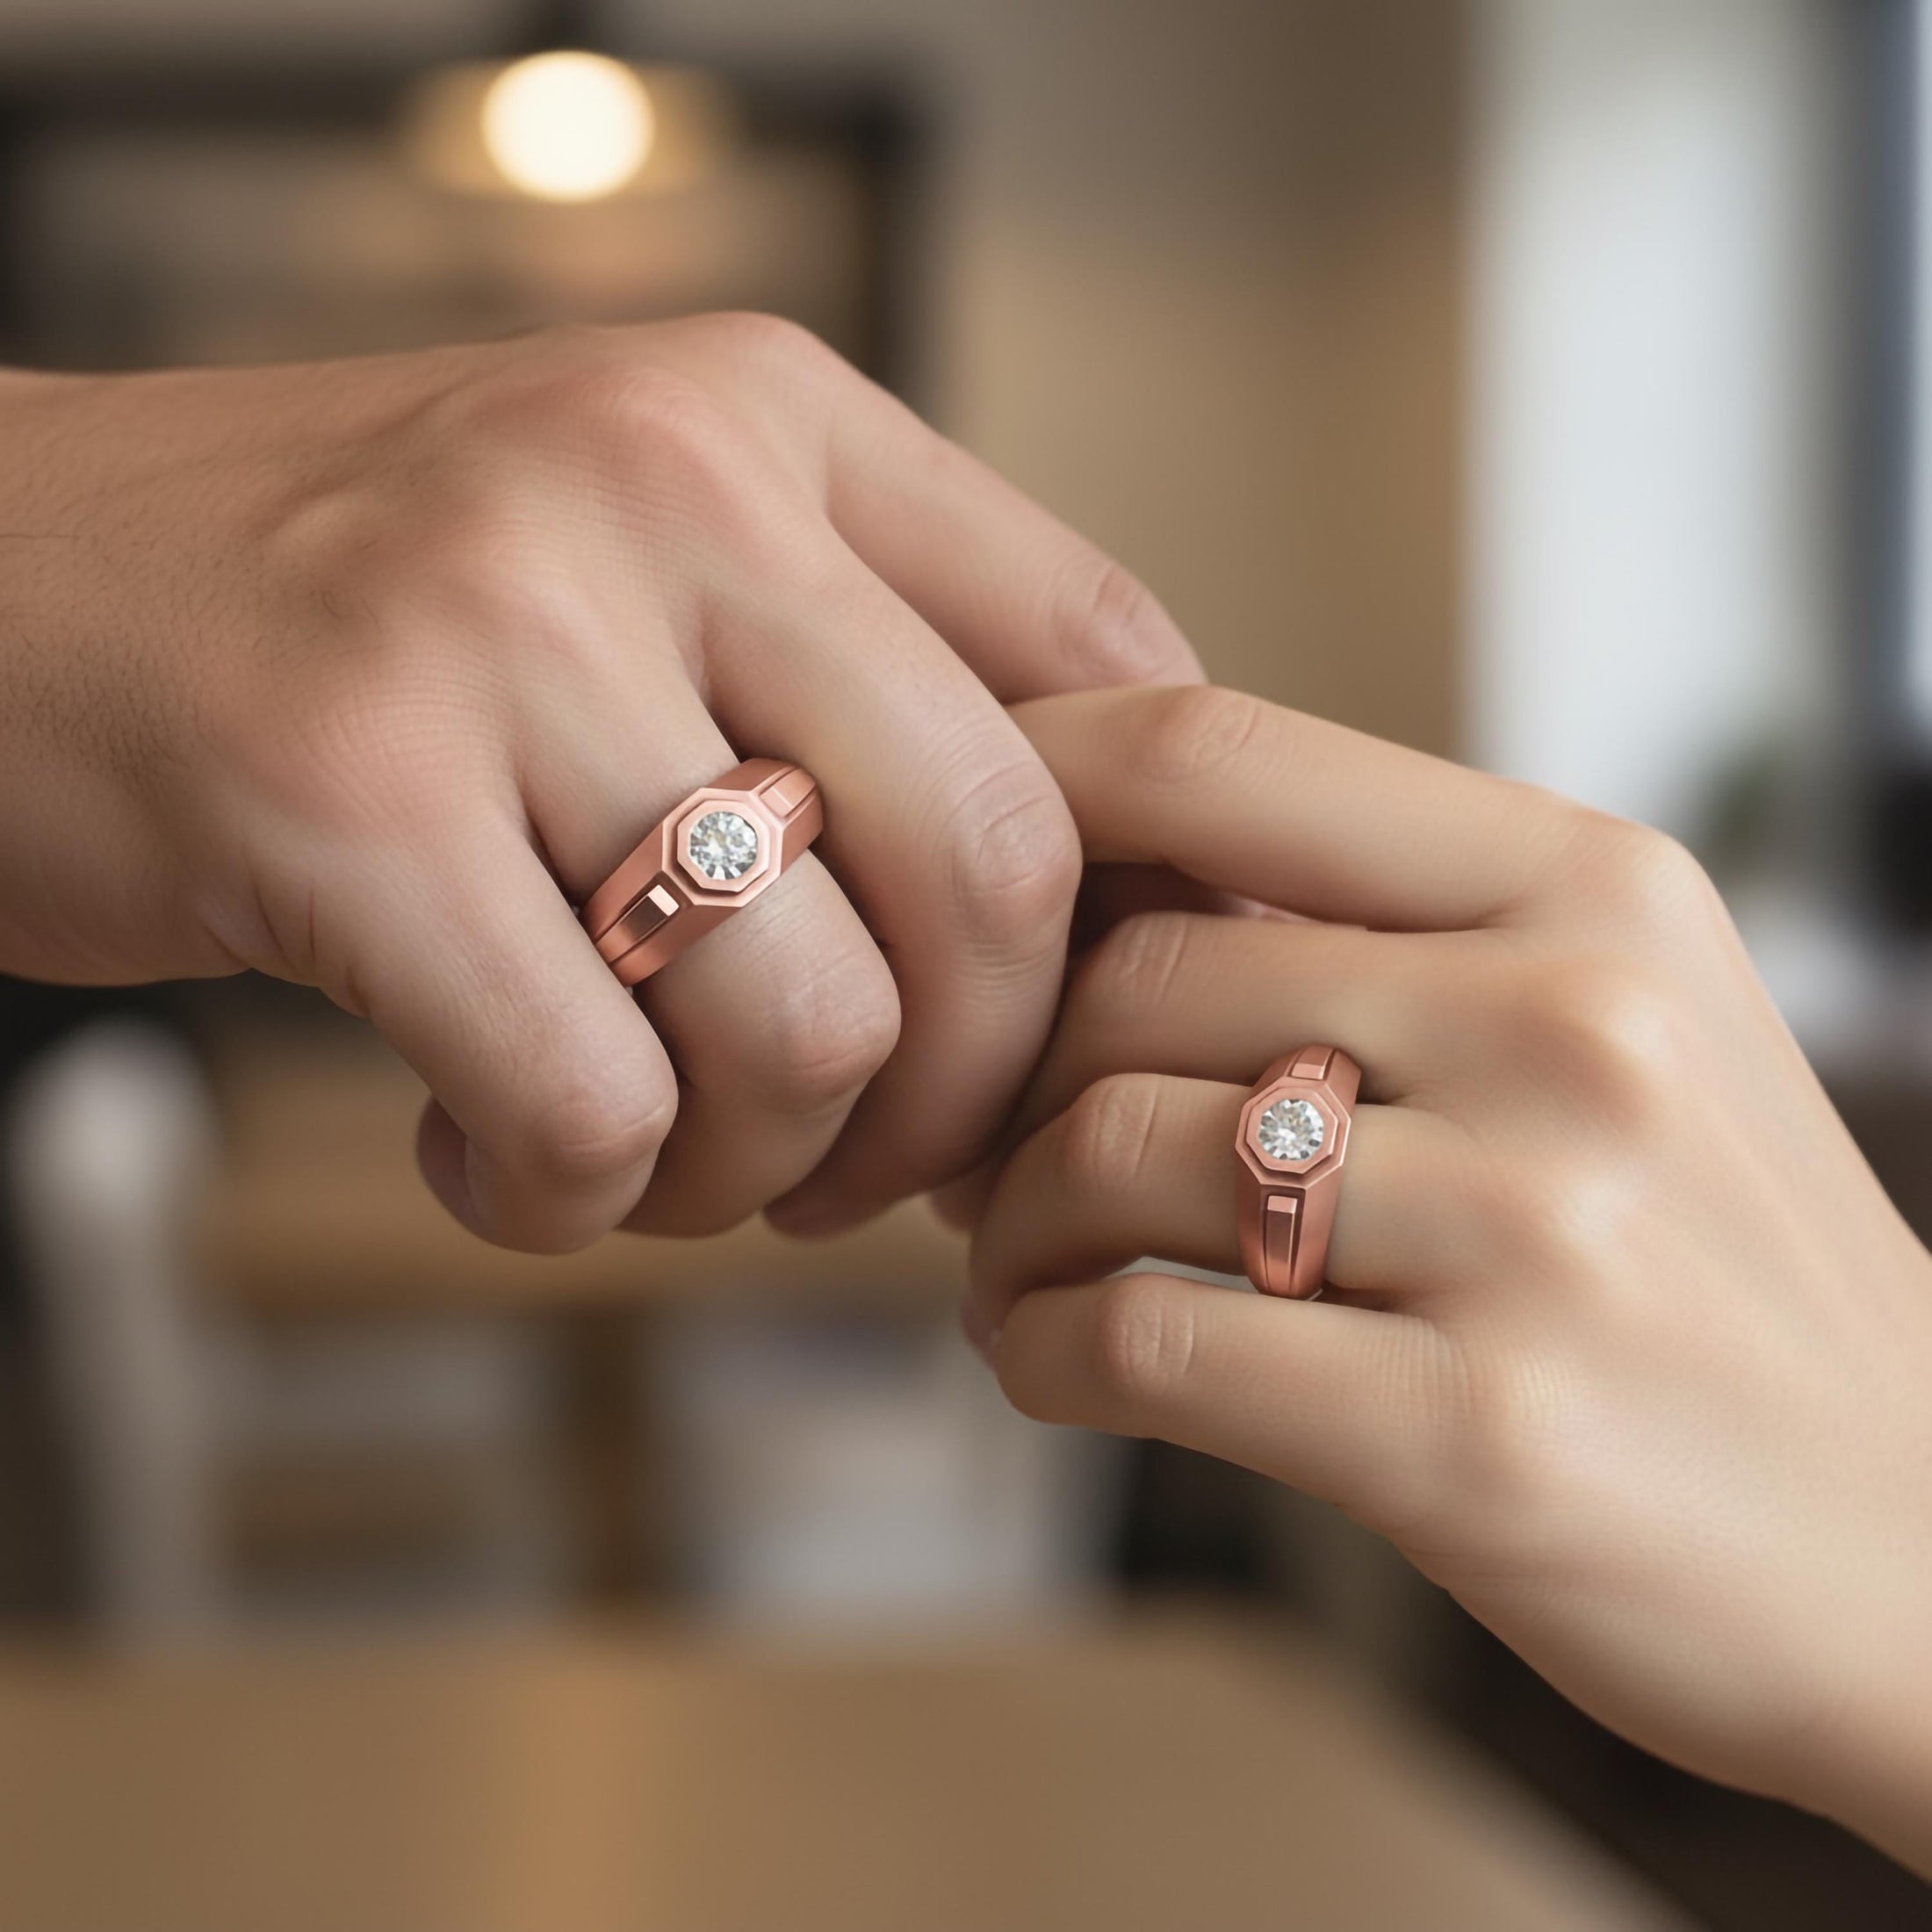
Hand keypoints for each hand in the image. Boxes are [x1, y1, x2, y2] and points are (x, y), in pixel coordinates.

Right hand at [0, 320, 1195, 1250]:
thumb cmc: (364, 624)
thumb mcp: (644, 570)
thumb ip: (852, 688)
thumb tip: (1084, 930)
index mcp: (778, 421)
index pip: (1112, 664)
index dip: (1130, 897)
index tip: (1049, 1034)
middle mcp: (663, 483)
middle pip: (1001, 870)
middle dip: (954, 1093)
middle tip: (857, 1160)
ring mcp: (496, 624)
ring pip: (806, 1025)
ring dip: (750, 1171)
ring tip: (644, 1148)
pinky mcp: (339, 792)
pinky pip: (590, 1106)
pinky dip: (569, 1196)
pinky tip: (490, 1151)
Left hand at [965, 685, 1931, 1872]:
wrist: (1928, 1550)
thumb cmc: (1716, 1267)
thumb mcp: (1617, 1025)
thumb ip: (1383, 935)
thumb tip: (1093, 887)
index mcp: (1588, 887)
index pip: (1215, 751)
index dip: (1027, 787)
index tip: (946, 870)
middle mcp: (1571, 1025)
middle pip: (1128, 975)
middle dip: (1006, 1074)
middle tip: (978, 1155)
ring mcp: (1536, 1231)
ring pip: (1108, 1152)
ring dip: (1002, 1228)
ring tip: (1014, 1275)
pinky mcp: (1480, 1435)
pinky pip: (1143, 1343)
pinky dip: (1042, 1354)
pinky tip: (1051, 1367)